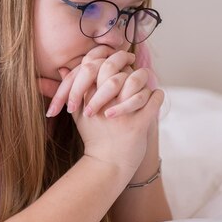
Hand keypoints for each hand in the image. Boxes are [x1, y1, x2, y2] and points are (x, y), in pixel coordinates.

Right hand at [37, 45, 162, 170]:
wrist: (107, 166)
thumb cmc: (94, 138)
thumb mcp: (78, 114)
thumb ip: (74, 90)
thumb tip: (64, 68)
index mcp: (88, 99)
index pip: (94, 65)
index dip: (106, 55)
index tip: (117, 55)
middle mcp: (103, 104)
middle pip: (113, 69)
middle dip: (124, 60)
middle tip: (131, 59)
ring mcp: (121, 114)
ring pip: (136, 80)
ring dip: (143, 77)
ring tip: (144, 80)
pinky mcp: (138, 125)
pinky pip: (153, 100)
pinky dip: (157, 96)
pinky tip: (154, 98)